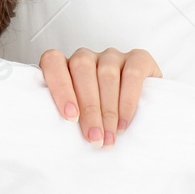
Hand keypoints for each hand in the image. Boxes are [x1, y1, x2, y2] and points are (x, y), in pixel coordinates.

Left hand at [39, 47, 160, 146]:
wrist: (141, 114)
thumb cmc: (98, 119)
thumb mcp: (78, 118)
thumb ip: (69, 116)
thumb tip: (60, 137)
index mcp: (65, 67)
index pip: (53, 61)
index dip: (59, 86)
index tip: (70, 117)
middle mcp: (87, 57)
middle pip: (82, 69)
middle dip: (88, 108)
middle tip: (94, 137)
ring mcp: (112, 56)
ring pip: (107, 73)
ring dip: (108, 110)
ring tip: (109, 136)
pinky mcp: (139, 58)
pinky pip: (133, 73)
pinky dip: (128, 101)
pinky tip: (124, 123)